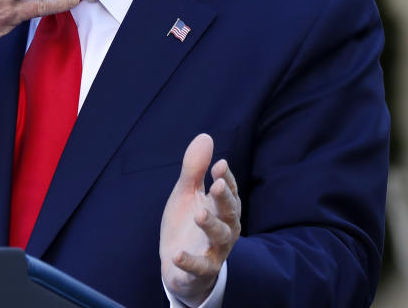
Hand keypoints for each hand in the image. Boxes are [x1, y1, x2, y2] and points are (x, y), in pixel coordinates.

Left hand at [160, 134, 241, 306]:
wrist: (178, 265)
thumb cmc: (187, 224)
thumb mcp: (187, 194)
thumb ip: (195, 169)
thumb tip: (206, 136)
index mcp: (222, 209)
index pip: (229, 192)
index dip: (227, 178)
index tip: (219, 165)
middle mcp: (225, 229)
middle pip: (229, 213)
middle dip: (225, 199)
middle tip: (217, 185)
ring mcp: (214, 251)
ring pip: (219, 238)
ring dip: (211, 225)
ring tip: (199, 214)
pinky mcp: (200, 271)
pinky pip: (199, 267)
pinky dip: (190, 261)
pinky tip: (177, 254)